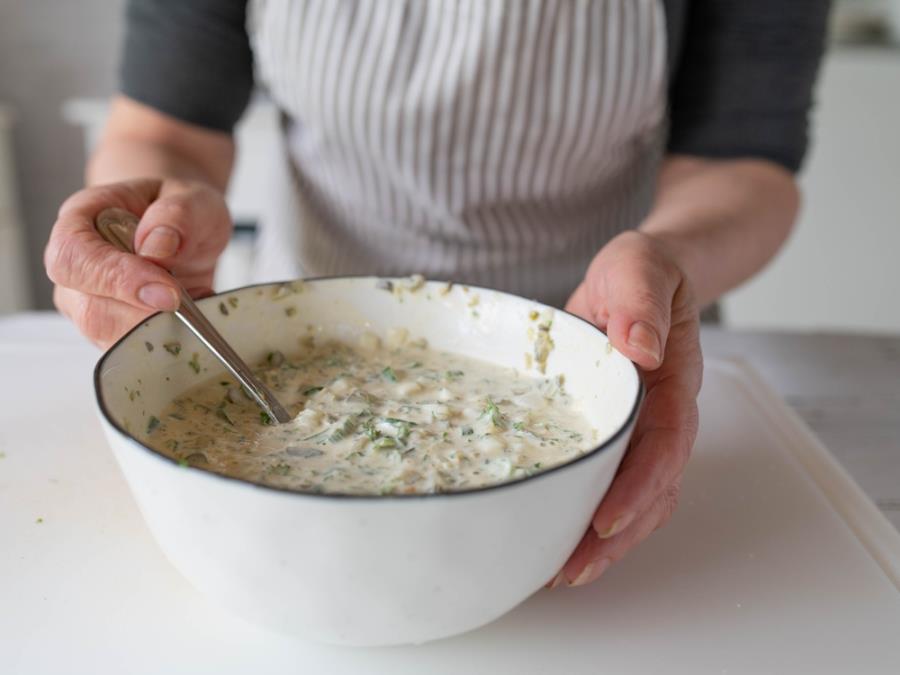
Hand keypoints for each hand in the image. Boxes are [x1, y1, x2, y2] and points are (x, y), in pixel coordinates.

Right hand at [45, 178, 231, 347]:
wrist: (183, 230)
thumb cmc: (178, 210)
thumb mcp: (191, 197)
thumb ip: (176, 215)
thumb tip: (157, 248)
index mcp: (80, 221)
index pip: (74, 257)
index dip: (116, 279)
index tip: (167, 292)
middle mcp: (76, 267)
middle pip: (90, 309)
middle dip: (146, 315)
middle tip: (192, 302)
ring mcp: (88, 303)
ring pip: (110, 337)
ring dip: (159, 329)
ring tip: (195, 301)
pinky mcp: (110, 329)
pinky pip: (131, 350)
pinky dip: (166, 339)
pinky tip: (190, 317)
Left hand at [553, 230, 702, 586]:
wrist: (642, 278)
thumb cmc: (641, 272)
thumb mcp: (638, 268)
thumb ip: (642, 301)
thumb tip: (641, 348)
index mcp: (670, 382)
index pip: (664, 444)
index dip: (639, 487)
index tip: (606, 520)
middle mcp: (659, 416)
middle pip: (651, 489)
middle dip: (615, 536)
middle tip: (570, 570)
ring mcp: (638, 430)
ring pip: (633, 498)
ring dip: (602, 540)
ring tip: (558, 572)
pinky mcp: (613, 433)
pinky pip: (609, 482)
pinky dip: (586, 515)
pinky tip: (555, 536)